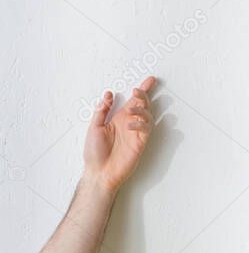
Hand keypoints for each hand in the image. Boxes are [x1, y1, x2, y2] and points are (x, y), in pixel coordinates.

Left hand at [83, 77, 155, 193]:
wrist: (99, 173)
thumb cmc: (94, 152)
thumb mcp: (94, 127)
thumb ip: (102, 110)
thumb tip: (109, 93)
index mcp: (119, 118)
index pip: (133, 100)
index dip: (143, 89)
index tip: (150, 79)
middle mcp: (129, 123)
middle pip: (143, 104)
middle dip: (144, 94)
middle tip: (139, 90)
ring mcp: (136, 132)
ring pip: (147, 114)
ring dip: (142, 108)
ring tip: (132, 109)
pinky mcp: (140, 142)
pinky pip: (146, 128)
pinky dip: (141, 123)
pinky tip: (131, 124)